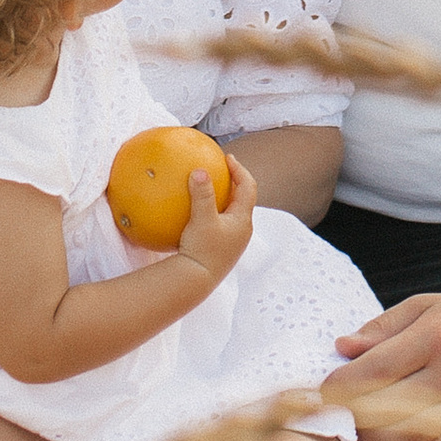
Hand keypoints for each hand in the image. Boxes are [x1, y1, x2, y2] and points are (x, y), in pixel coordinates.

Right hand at [177, 151, 257, 291]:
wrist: (196, 282)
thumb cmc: (202, 251)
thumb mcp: (202, 220)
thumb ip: (202, 194)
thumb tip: (200, 170)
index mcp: (243, 220)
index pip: (248, 187)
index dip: (240, 170)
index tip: (227, 158)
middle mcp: (241, 231)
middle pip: (242, 199)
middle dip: (233, 182)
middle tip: (220, 169)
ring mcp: (232, 242)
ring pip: (231, 213)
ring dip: (223, 198)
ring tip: (208, 188)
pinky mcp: (220, 250)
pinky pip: (219, 224)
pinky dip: (211, 213)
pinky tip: (192, 214)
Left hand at [323, 287, 440, 440]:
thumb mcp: (424, 307)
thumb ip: (381, 328)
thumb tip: (341, 348)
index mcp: (433, 337)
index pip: (372, 370)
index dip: (340, 385)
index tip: (324, 390)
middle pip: (386, 410)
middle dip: (354, 416)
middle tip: (340, 414)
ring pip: (409, 438)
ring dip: (377, 440)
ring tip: (364, 430)